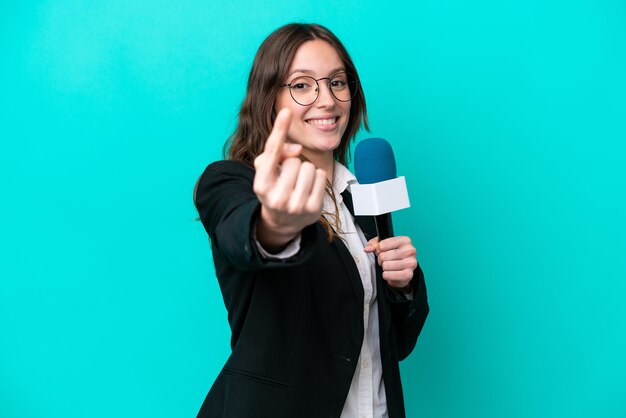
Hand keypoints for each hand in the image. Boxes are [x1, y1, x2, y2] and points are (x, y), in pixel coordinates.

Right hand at [253, 109, 326, 250]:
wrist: (283, 221)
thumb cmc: (275, 187)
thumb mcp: (267, 171)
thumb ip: (276, 154)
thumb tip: (297, 149)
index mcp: (261, 185)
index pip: (272, 153)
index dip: (279, 130)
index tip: (286, 111)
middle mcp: (277, 197)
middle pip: (295, 161)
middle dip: (294, 165)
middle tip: (289, 178)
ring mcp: (296, 205)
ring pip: (309, 167)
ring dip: (306, 171)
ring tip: (299, 183)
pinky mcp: (313, 209)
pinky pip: (320, 176)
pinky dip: (316, 179)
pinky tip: (309, 189)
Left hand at [364, 236, 417, 289]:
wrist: (402, 269)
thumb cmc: (393, 255)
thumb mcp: (383, 245)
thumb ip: (373, 244)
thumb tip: (368, 248)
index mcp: (405, 240)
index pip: (382, 245)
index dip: (378, 249)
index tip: (382, 251)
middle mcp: (410, 250)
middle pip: (383, 256)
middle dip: (381, 260)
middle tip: (385, 260)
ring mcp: (411, 263)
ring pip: (386, 266)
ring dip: (384, 267)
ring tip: (388, 266)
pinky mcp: (409, 274)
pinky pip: (391, 275)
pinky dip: (387, 275)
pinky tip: (388, 273)